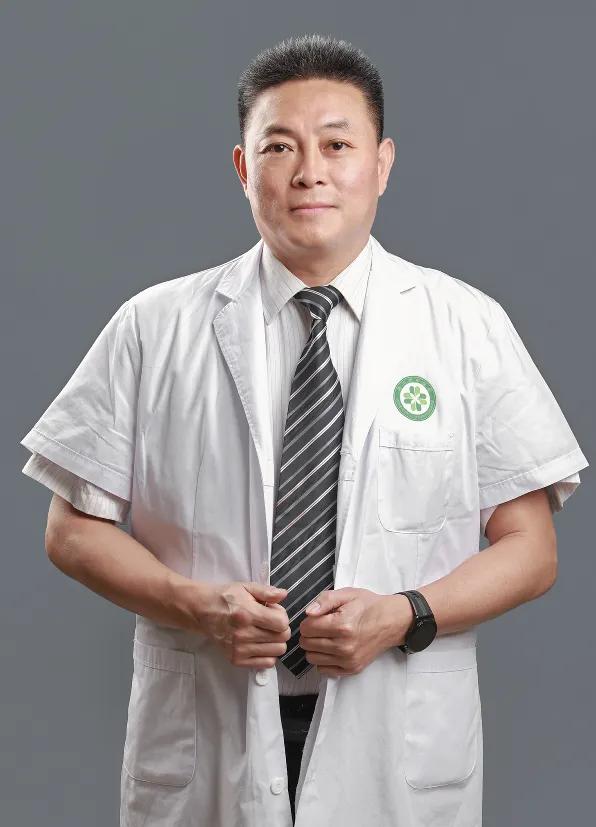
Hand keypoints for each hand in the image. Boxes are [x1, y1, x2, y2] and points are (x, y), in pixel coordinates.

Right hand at [203, 581, 291, 668]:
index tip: (273, 611)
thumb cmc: (226, 597)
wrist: (202, 610)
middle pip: (282, 638)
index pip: (282, 623)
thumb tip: (284, 595)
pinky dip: (268, 654)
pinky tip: (260, 644)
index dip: (281, 615)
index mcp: (248, 614)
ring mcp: (239, 649)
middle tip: (270, 622)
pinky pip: (266, 663)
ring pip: (277, 651)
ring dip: (276, 641)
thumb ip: (266, 592)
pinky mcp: (236, 659)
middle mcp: (243, 634)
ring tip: (264, 632)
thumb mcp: (246, 587)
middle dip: (280, 628)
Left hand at [298, 587, 412, 676]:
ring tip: (326, 637)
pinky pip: (323, 669)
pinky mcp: (352, 669)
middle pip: (307, 644)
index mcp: (342, 625)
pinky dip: (323, 659)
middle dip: (309, 633)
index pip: (306, 628)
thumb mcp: (348, 594)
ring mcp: (348, 660)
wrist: (392, 622)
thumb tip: (308, 612)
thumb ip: (326, 600)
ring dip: (314, 647)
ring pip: (312, 658)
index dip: (308, 620)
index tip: (317, 617)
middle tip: (321, 626)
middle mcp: (344, 646)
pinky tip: (332, 648)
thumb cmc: (369, 606)